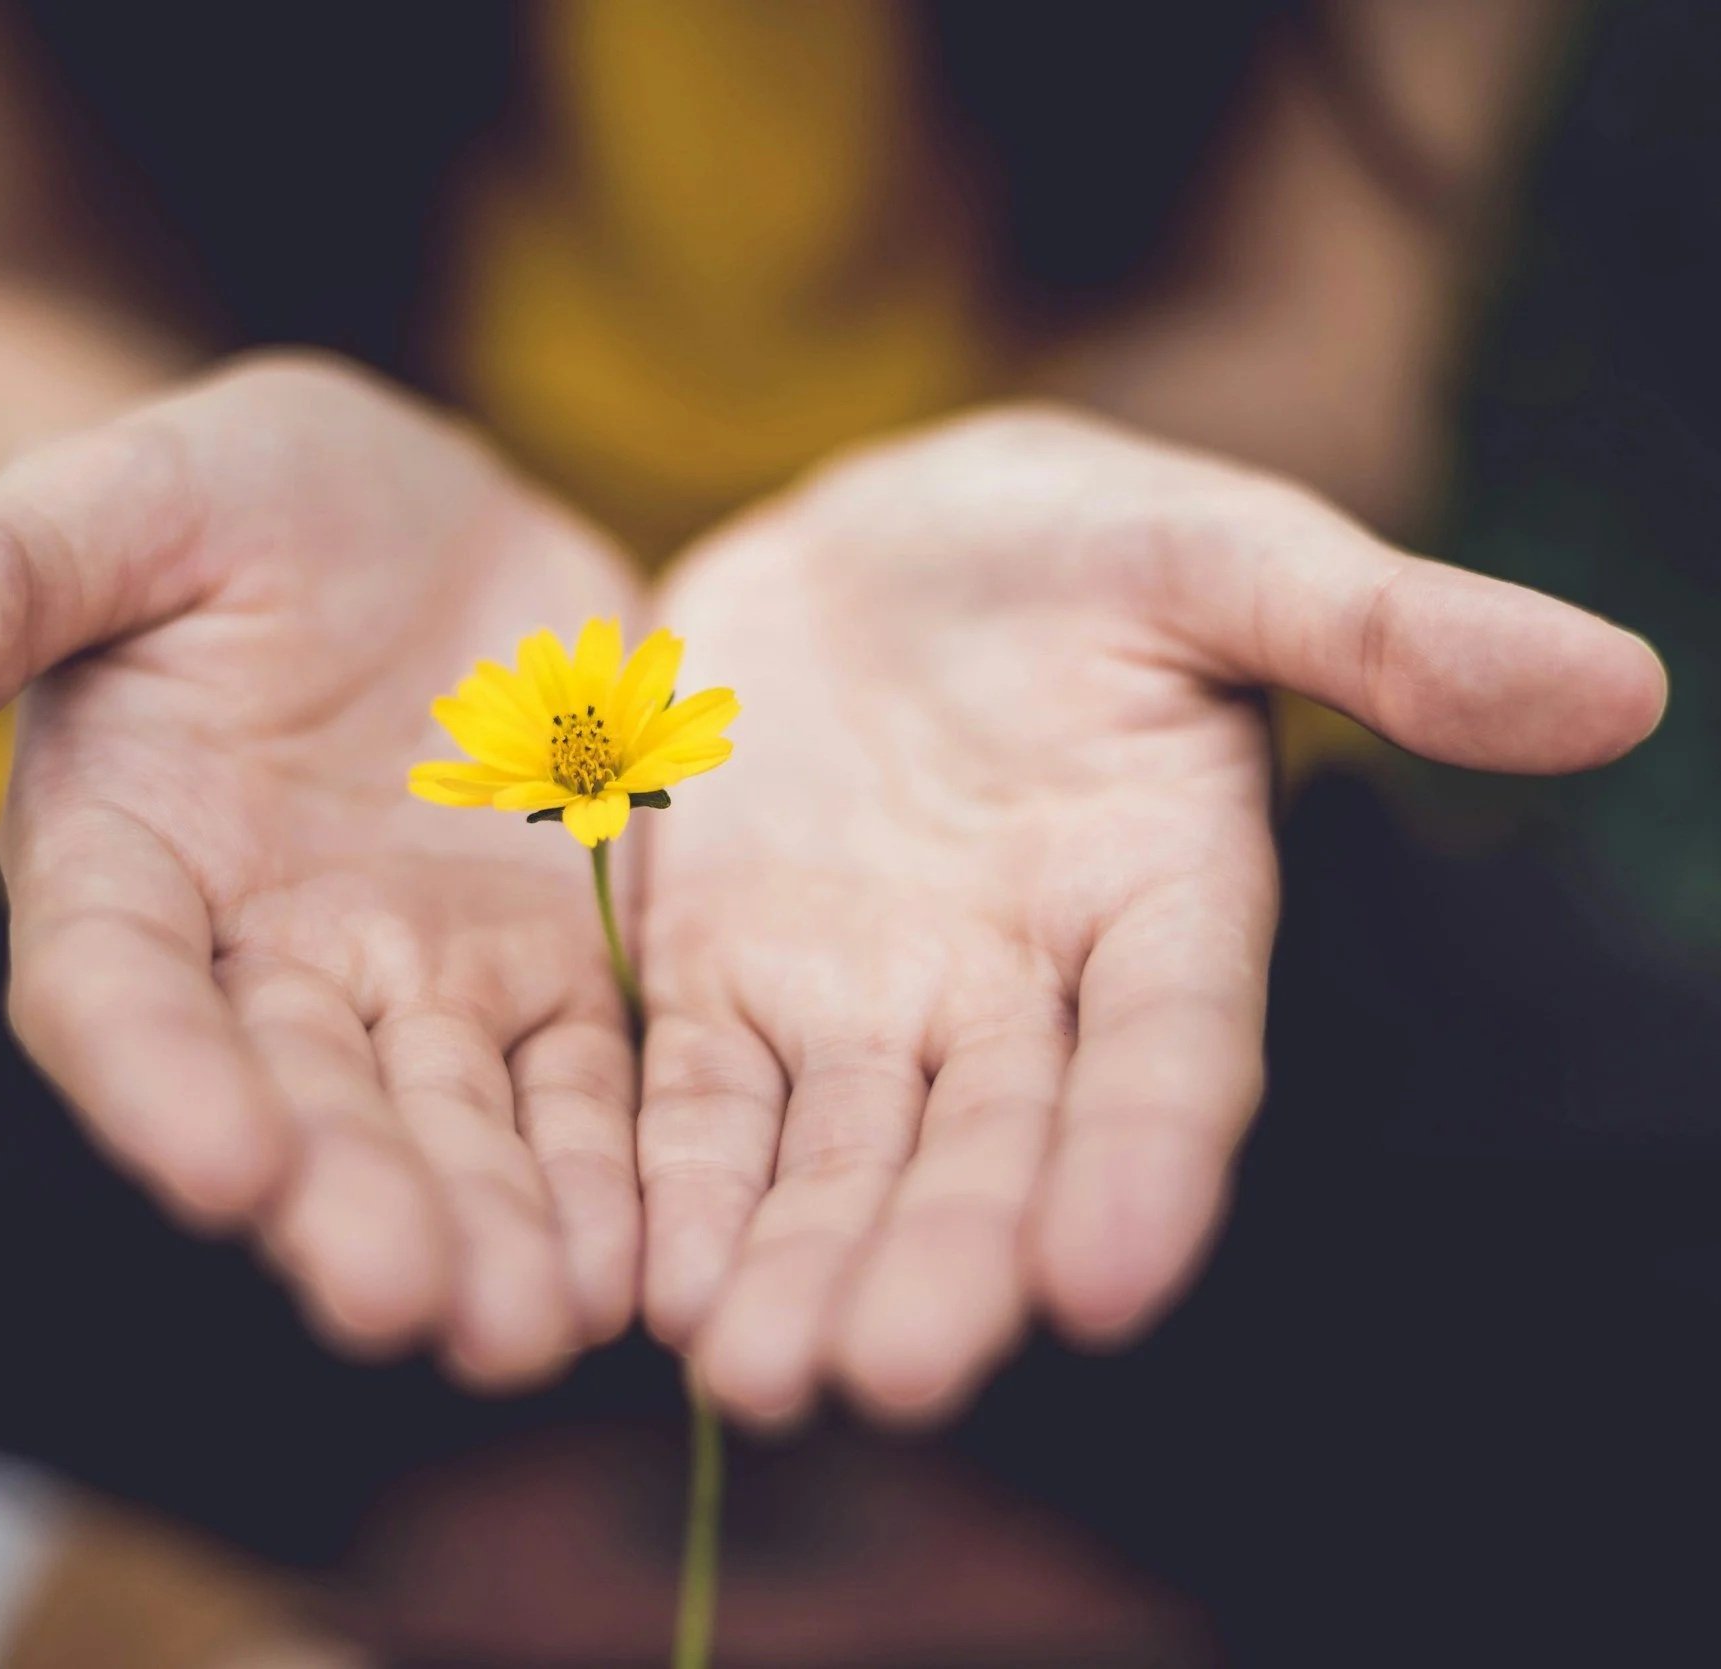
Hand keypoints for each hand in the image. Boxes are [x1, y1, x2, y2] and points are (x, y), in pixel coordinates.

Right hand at [0, 354, 642, 1387]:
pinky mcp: (550, 967)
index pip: (118, 993)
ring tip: (536, 1326)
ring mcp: (415, 977)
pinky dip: (608, 1168)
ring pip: (450, 1122)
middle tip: (408, 1305)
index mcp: (127, 860)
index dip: (159, 1082)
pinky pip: (582, 1082)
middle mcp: (263, 958)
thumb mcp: (122, 503)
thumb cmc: (235, 498)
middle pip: (298, 1101)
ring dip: (491, 1227)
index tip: (221, 1170)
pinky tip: (644, 1257)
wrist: (414, 513)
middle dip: (350, 1203)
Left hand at [636, 407, 1665, 1426]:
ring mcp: (862, 1000)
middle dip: (942, 1260)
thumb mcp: (1216, 552)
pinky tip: (647, 1281)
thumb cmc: (1072, 543)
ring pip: (836, 1157)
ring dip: (797, 1265)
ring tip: (751, 1375)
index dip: (1147, 1160)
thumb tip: (1620, 684)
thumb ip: (1382, 627)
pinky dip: (676, 1184)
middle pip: (987, 1146)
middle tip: (888, 1377)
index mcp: (1162, 899)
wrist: (873, 548)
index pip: (1171, 1052)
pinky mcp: (723, 981)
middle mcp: (1016, 991)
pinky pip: (697, 1098)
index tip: (1108, 1280)